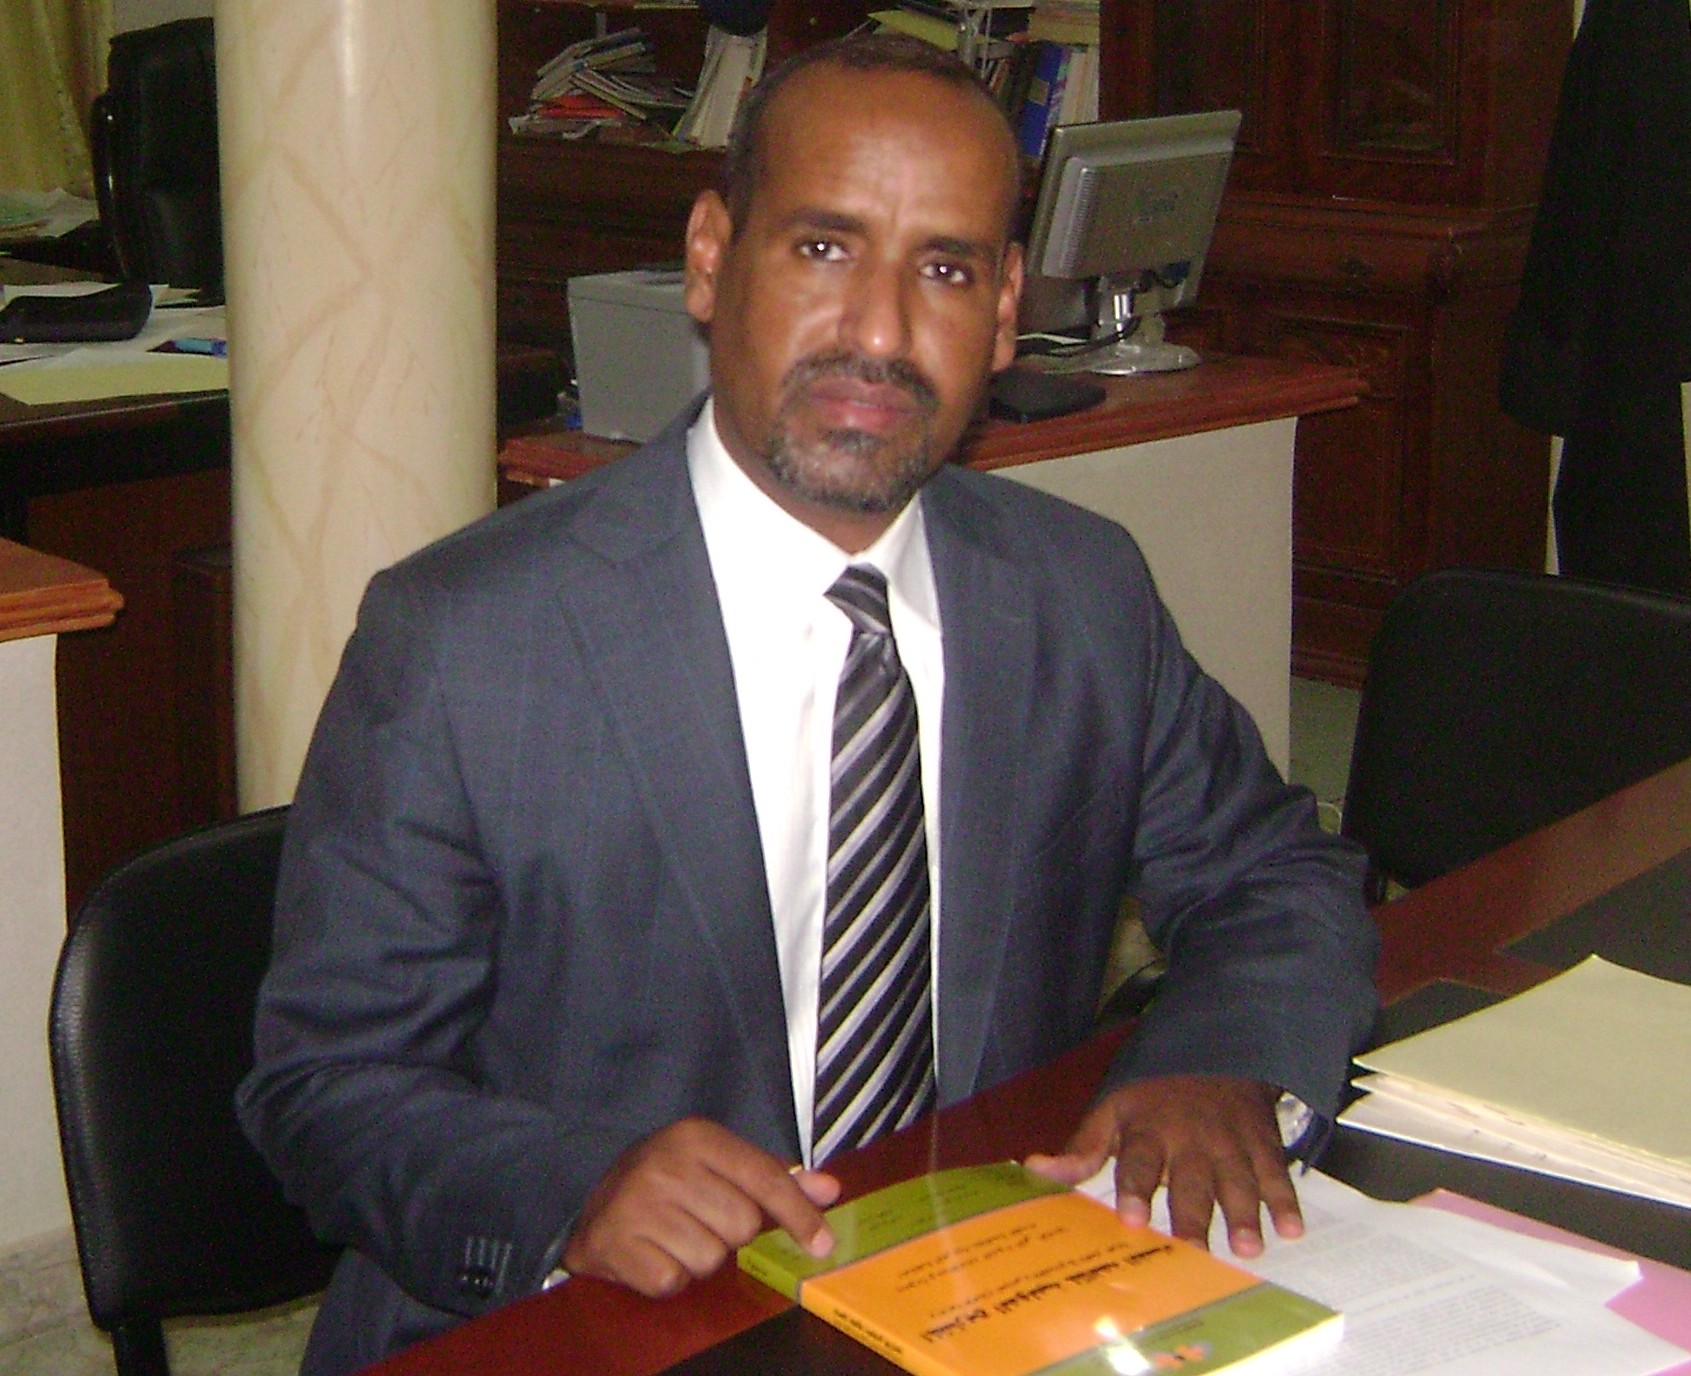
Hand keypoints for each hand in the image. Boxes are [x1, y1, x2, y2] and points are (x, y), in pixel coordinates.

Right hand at [562, 1118, 840, 1296]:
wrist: (589, 1198)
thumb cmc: (665, 1181)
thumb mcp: (715, 1163)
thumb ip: (772, 1177)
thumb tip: (829, 1191)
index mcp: (696, 1137)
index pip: (764, 1178)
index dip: (798, 1214)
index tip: (822, 1243)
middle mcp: (666, 1165)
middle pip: (741, 1226)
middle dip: (730, 1235)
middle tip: (702, 1221)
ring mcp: (638, 1205)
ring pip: (710, 1259)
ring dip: (699, 1258)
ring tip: (675, 1236)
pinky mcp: (616, 1244)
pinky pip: (673, 1281)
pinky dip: (669, 1276)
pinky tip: (654, 1253)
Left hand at [1024, 1075, 1299, 1258]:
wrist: (1213, 1046)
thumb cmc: (1153, 1092)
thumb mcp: (1111, 1108)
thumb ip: (1081, 1147)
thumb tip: (1035, 1168)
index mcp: (1147, 1129)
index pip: (1138, 1161)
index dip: (1134, 1187)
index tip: (1131, 1217)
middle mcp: (1189, 1137)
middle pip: (1191, 1181)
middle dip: (1192, 1216)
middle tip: (1194, 1252)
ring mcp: (1229, 1140)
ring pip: (1237, 1179)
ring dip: (1244, 1212)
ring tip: (1248, 1247)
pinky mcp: (1261, 1141)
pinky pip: (1276, 1171)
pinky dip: (1286, 1198)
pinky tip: (1292, 1228)